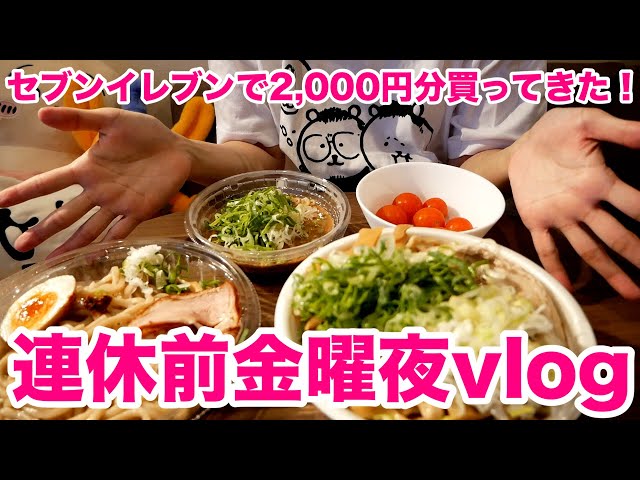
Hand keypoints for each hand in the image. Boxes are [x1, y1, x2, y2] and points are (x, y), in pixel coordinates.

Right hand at [0, 107, 191, 257]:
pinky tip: (92, 258)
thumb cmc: (144, 133)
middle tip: (20, 246)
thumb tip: (41, 113)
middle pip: (65, 214)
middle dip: (42, 230)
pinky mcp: (139, 212)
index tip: (1, 202)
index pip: (50, 182)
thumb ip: (79, 119)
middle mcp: (98, 191)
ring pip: (88, 229)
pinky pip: (121, 231)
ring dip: (69, 245)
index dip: (25, 191)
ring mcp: (118, 204)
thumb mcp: (111, 120)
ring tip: (50, 262)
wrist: (177, 148)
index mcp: (87, 169)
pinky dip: (107, 244)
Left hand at [508, 107, 639, 300]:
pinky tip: (566, 286)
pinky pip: (546, 247)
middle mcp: (584, 205)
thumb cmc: (559, 131)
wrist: (523, 142)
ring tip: (630, 292)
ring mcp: (561, 216)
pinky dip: (554, 266)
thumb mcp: (588, 122)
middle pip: (615, 236)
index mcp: (600, 182)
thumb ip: (618, 130)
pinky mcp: (536, 220)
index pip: (633, 205)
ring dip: (608, 270)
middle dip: (635, 255)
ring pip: (587, 248)